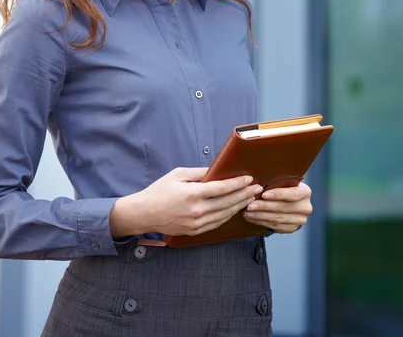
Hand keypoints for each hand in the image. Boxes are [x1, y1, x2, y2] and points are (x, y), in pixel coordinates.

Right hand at [110, 167, 262, 237]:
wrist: (145, 214)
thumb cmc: (159, 191)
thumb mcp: (177, 175)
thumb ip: (199, 173)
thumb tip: (216, 170)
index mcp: (192, 194)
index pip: (221, 188)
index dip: (237, 183)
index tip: (248, 178)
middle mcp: (197, 210)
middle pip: (227, 202)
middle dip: (244, 194)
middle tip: (257, 188)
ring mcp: (197, 223)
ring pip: (225, 214)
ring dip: (240, 206)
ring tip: (251, 198)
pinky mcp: (195, 231)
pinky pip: (217, 223)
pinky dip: (228, 216)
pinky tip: (235, 209)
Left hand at [242, 182, 312, 233]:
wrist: (289, 201)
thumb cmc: (283, 187)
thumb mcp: (283, 182)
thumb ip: (276, 181)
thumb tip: (256, 182)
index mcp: (305, 192)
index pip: (293, 194)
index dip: (279, 194)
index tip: (264, 195)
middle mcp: (305, 207)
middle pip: (283, 207)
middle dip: (264, 206)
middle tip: (250, 205)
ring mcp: (300, 220)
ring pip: (277, 218)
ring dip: (260, 216)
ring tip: (247, 212)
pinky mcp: (292, 228)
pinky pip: (275, 226)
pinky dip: (261, 222)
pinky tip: (252, 218)